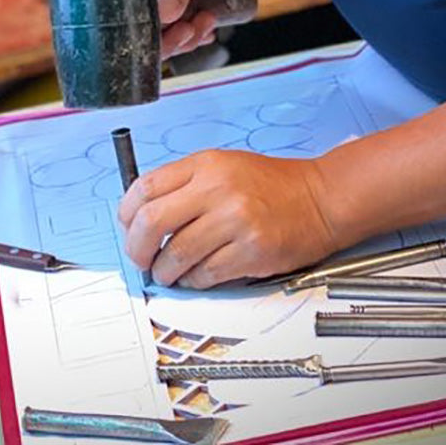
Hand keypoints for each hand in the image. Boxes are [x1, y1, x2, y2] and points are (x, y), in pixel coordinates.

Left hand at [118, 150, 338, 287]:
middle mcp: (218, 189)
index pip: (146, 186)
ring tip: (165, 272)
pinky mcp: (252, 251)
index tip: (126, 226)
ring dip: (164, 270)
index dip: (127, 212)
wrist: (319, 198)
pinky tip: (193, 276)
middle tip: (138, 258)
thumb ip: (184, 183)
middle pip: (153, 221)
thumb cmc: (271, 184)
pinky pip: (206, 274)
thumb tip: (142, 212)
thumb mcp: (222, 166)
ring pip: (177, 254)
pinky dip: (192, 280)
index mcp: (205, 165)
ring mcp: (236, 221)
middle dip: (136, 247)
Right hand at [139, 0, 236, 56]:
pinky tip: (203, 24)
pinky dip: (188, 34)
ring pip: (156, 35)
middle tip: (196, 27)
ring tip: (206, 20)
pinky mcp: (159, 7)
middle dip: (172, 38)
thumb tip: (164, 13)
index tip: (181, 28)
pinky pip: (168, 31)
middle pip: (138, 29)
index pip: (125, 11)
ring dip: (184, 37)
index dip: (150, 31)